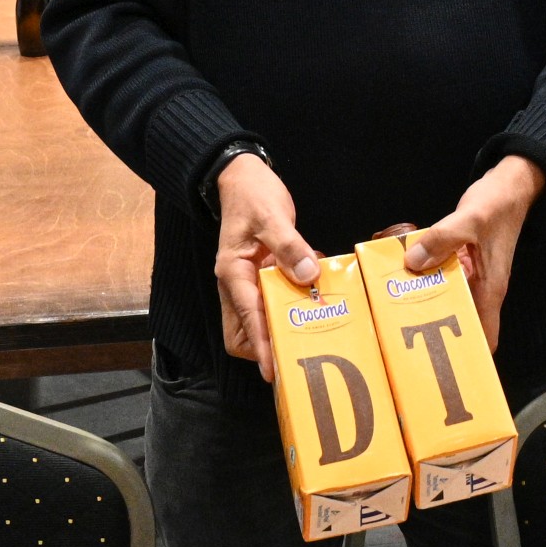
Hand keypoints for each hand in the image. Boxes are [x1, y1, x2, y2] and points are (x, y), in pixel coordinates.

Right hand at [212, 153, 318, 383]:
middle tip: (297, 355)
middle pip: (242, 332)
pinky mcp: (261, 274)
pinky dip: (287, 307)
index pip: (247, 317)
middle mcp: (236, 283)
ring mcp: (247, 281)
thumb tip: (307, 274)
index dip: (261, 345)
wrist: (242, 177)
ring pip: (256, 320)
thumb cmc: (252, 195)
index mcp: (233, 272)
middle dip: (264, 348)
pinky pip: (270, 301)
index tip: (273, 369)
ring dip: (277, 329)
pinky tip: (313, 303)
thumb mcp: (272, 216)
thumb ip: (289, 245)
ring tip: (308, 334)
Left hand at [404, 155, 545, 351]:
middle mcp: (483, 289)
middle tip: (402, 339)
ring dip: (426, 306)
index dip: (466, 356)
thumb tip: (413, 262)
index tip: (440, 366)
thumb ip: (442, 239)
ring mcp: (473, 277)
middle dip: (435, 332)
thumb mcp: (470, 219)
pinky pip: (442, 280)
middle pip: (460, 323)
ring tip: (394, 314)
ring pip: (449, 301)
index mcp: (490, 289)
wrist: (510, 184)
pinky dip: (426, 282)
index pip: (484, 337)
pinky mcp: (463, 263)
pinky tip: (404, 280)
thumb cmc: (498, 205)